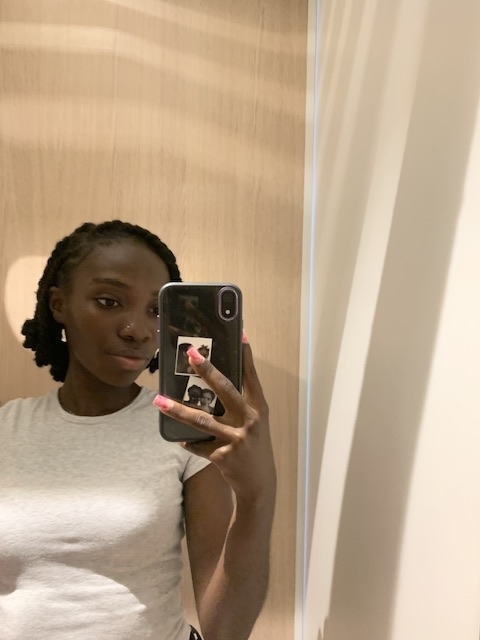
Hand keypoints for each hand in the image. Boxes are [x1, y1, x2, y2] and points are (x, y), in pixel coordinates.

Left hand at [154, 338, 275, 505]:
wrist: (259, 483)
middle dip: (207, 370)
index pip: (252, 377)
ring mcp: (236, 438)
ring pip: (202, 420)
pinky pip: (198, 445)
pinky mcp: (223, 456)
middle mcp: (250, 420)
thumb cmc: (254, 445)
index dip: (246, 355)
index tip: (239, 334)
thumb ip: (241, 402)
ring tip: (158, 401)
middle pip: (226, 389)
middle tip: (190, 354)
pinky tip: (179, 439)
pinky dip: (188, 442)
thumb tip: (215, 379)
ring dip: (177, 410)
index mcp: (259, 408)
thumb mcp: (255, 422)